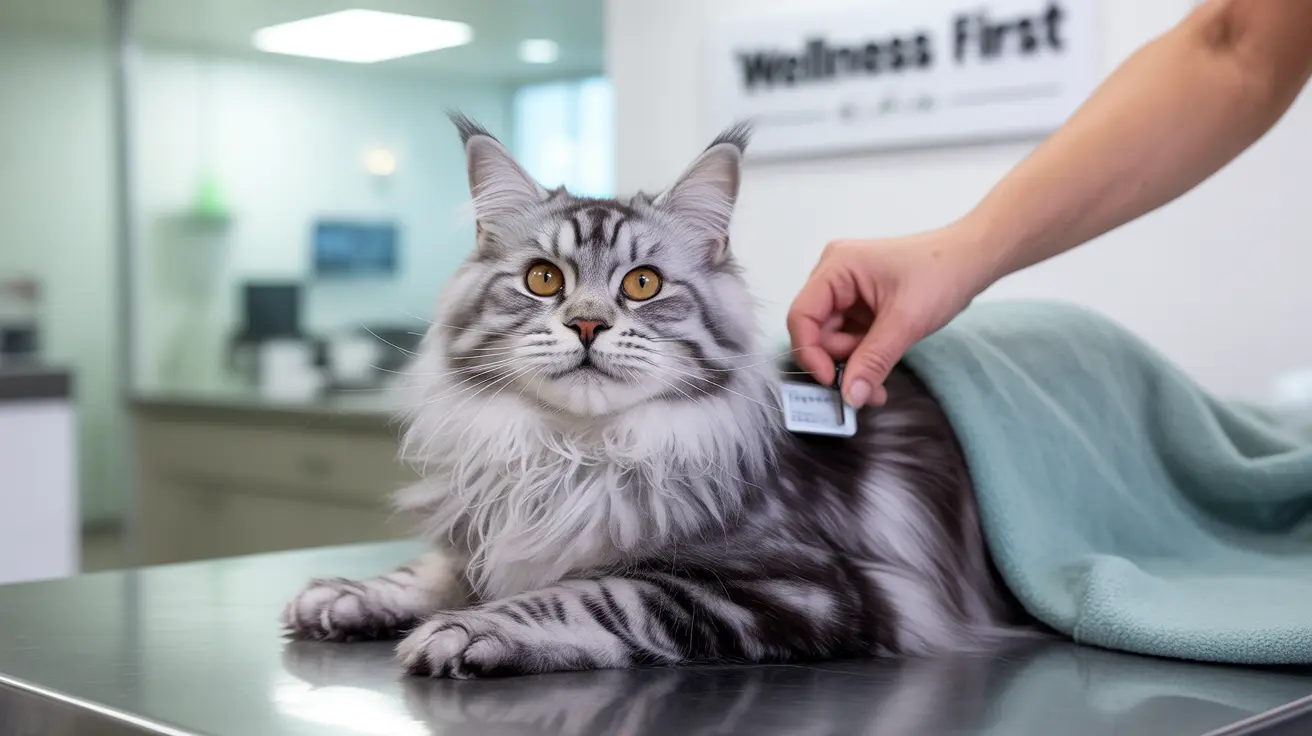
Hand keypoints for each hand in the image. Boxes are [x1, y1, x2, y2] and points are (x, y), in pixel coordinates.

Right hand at [786, 224, 996, 406]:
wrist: (974, 258)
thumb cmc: (942, 274)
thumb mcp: (905, 322)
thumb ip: (873, 361)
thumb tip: (849, 398)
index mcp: (836, 267)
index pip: (802, 315)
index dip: (810, 352)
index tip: (833, 382)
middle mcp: (834, 275)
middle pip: (817, 331)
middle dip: (840, 362)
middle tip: (866, 388)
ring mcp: (848, 289)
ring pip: (834, 339)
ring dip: (854, 365)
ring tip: (878, 386)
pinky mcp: (862, 303)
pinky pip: (851, 337)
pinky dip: (863, 357)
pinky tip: (879, 374)